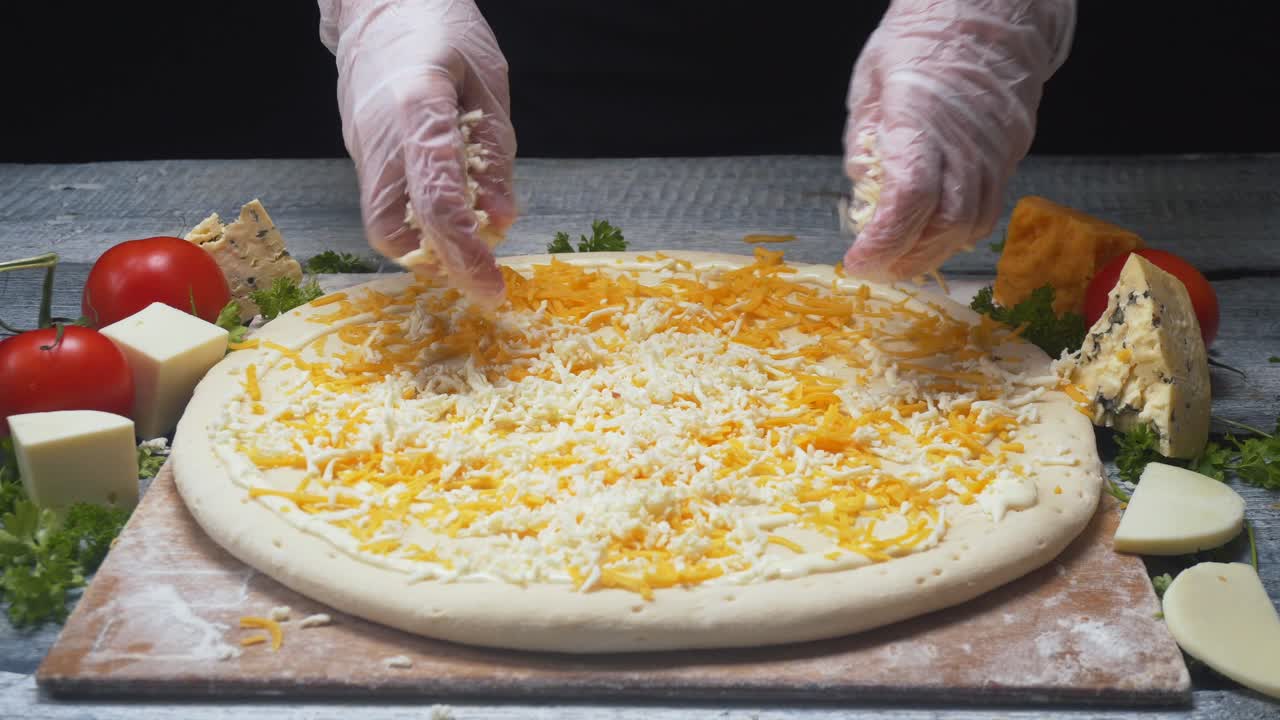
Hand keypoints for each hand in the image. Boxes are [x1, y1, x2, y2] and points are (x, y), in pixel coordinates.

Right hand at [318, 0, 515, 305]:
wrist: (379, 0)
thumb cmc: (441, 30)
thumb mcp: (488, 81)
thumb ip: (494, 154)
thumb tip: (501, 221)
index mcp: (417, 109)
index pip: (435, 196)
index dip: (463, 249)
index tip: (490, 285)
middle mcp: (378, 136)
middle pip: (394, 228)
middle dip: (441, 264)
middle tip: (483, 280)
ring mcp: (361, 146)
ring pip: (383, 224)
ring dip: (427, 247)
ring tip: (470, 246)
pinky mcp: (359, 151)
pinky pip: (385, 202)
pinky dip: (417, 221)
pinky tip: (451, 214)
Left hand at [841, 0, 1076, 281]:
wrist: (990, 11)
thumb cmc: (922, 40)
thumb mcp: (871, 82)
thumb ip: (864, 141)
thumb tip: (861, 193)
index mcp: (922, 120)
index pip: (909, 199)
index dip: (883, 241)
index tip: (857, 259)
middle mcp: (966, 142)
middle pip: (944, 225)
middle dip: (904, 259)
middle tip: (874, 267)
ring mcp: (996, 151)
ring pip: (970, 225)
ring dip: (931, 253)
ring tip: (899, 259)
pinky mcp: (1012, 153)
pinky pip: (987, 208)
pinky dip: (957, 232)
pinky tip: (933, 234)